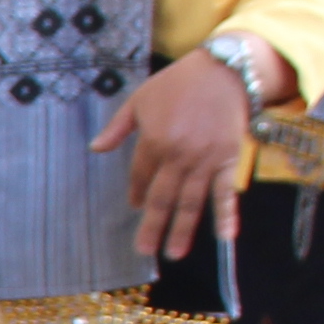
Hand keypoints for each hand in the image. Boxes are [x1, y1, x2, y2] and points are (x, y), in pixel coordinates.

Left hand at [99, 49, 260, 264]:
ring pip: (191, 201)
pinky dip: (227, 214)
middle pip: (162, 197)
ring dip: (183, 229)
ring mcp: (205, 160)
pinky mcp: (229, 160)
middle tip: (145, 250)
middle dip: (153, 226)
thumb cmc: (179, 82)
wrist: (225, 70)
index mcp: (154, 141)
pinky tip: (225, 237)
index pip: (141, 177)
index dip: (137, 193)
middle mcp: (178, 156)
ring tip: (175, 253)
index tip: (135, 207)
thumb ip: (118, 127)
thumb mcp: (140, 99)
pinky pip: (226, 191)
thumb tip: (95, 149)